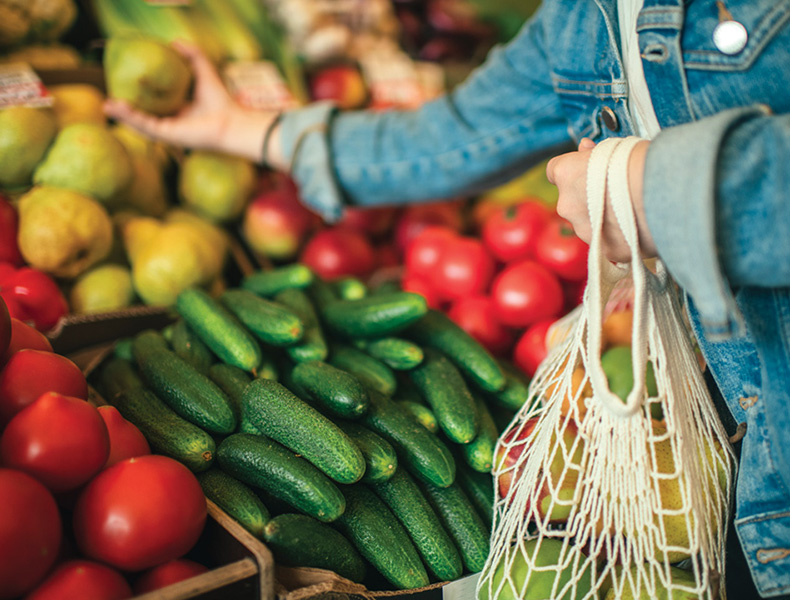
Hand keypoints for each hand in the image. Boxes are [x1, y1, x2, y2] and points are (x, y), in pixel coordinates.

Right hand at [104, 41, 282, 164]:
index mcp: (178, 110)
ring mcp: (168, 130)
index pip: (153, 103)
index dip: (137, 95)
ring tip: (107, 104)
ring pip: (139, 122)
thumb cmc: (221, 101)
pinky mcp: (167, 136)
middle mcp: (171, 121)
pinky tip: (117, 108)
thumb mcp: (204, 72)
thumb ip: (193, 56)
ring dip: (122, 114)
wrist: (231, 122)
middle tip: (108, 96)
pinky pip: (144, 126)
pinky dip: (130, 118)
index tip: (122, 83)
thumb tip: (175, 42)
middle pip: (142, 115)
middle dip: (124, 108)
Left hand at [546, 137, 655, 262]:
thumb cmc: (642, 164)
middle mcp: (567, 205)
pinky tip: (640, 227)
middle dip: (590, 198)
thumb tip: (585, 149)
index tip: (584, 171)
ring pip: (589, 224)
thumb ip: (592, 153)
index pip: (555, 171)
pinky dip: (620, 237)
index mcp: (566, 174)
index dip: (572, 171)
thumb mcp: (615, 147)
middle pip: (573, 201)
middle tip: (618, 192)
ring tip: (633, 210)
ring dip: (605, 219)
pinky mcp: (605, 250)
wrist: (664, 194)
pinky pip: (609, 243)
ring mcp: (584, 230)